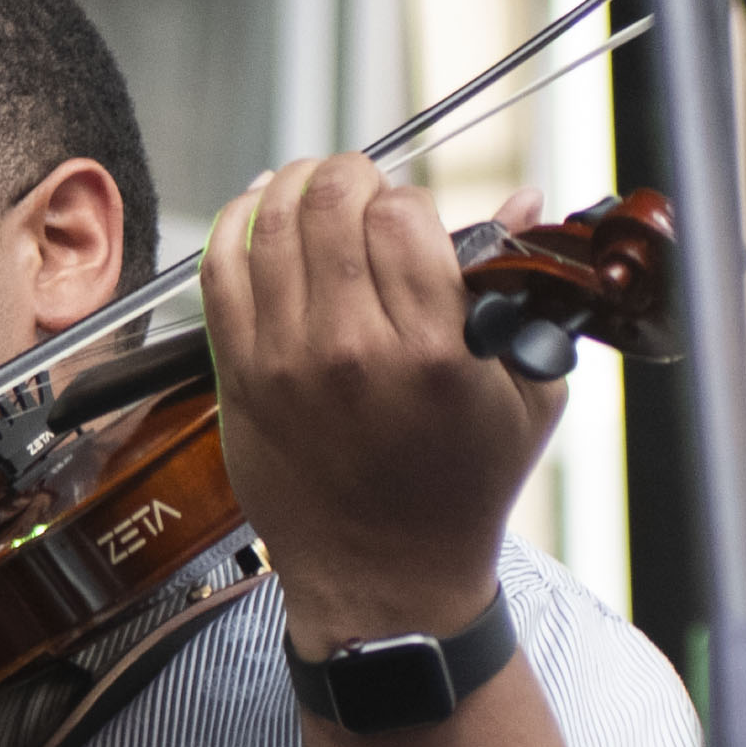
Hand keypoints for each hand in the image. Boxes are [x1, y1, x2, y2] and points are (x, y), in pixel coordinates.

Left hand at [204, 157, 560, 661]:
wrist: (383, 571)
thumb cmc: (461, 486)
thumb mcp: (527, 392)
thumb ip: (524, 290)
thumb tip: (522, 198)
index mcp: (437, 351)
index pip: (403, 215)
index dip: (405, 197)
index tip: (410, 213)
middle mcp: (354, 349)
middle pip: (328, 205)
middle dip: (344, 175)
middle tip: (354, 182)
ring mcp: (286, 361)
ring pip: (267, 226)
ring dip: (286, 187)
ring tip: (306, 185)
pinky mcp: (239, 376)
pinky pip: (218, 273)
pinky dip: (232, 225)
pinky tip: (253, 211)